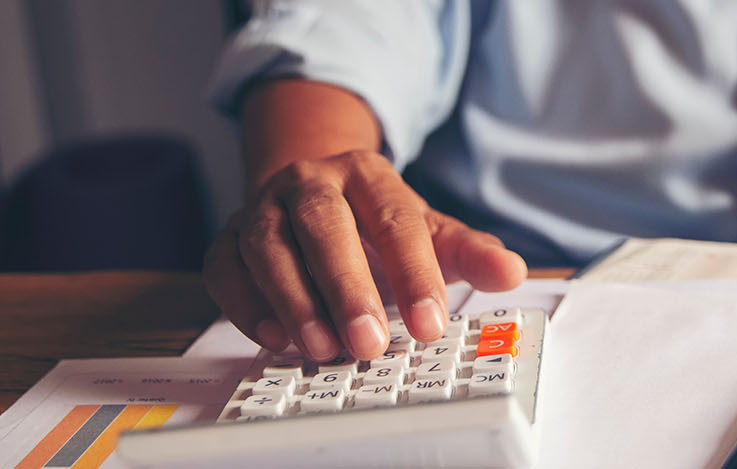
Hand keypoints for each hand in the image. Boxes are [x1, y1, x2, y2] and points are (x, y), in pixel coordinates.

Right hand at [203, 151, 526, 360]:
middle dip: (346, 287)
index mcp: (366, 174)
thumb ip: (470, 253)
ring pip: (267, 246)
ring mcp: (262, 208)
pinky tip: (276, 338)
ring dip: (293, 301)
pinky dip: (245, 305)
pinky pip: (225, 268)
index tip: (429, 324)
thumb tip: (511, 271)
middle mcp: (309, 183)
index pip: (394, 220)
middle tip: (369, 342)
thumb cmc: (375, 223)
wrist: (313, 196)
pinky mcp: (227, 239)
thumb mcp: (430, 233)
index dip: (414, 274)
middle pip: (323, 227)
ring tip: (323, 348)